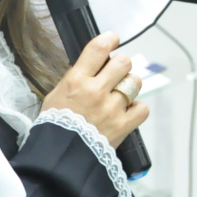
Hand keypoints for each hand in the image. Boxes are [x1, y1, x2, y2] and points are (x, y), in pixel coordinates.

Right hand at [41, 32, 148, 148]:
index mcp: (76, 81)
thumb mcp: (56, 95)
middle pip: (123, 62)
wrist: (59, 157)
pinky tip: (128, 111)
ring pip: (134, 82)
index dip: (110, 39)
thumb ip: (76, 79)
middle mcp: (96, 91)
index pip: (98, 49)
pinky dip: (137, 108)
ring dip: (130, 85)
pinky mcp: (123, 125)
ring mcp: (112, 108)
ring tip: (121, 94)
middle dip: (122, 65)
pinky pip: (142, 108)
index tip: (113, 39)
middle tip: (116, 73)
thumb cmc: (54, 126)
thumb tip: (94, 67)